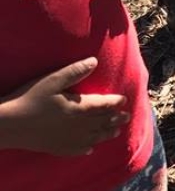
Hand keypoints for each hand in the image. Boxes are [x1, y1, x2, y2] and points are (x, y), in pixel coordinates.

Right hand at [0, 57, 129, 155]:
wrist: (8, 125)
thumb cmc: (30, 99)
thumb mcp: (53, 80)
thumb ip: (75, 71)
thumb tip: (94, 61)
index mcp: (80, 108)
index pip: (105, 105)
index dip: (116, 102)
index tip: (124, 100)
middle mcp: (79, 126)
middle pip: (103, 122)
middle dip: (116, 118)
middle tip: (127, 116)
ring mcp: (69, 139)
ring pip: (95, 137)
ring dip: (107, 133)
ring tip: (116, 131)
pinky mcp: (58, 148)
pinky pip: (78, 150)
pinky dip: (87, 148)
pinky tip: (90, 148)